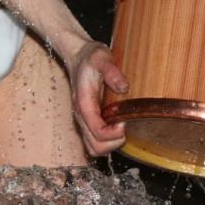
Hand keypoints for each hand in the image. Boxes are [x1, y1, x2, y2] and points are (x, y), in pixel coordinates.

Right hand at [67, 40, 128, 156]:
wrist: (78, 56)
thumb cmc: (90, 57)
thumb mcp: (102, 57)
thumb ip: (112, 71)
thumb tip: (124, 87)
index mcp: (84, 104)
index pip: (98, 132)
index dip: (114, 133)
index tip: (125, 121)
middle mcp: (81, 116)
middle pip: (95, 146)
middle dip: (114, 142)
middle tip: (126, 126)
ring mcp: (83, 120)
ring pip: (94, 148)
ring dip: (110, 145)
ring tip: (122, 129)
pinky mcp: (87, 121)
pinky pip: (94, 141)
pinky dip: (106, 142)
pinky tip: (116, 128)